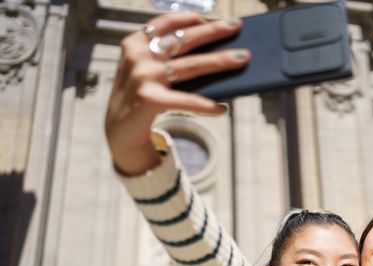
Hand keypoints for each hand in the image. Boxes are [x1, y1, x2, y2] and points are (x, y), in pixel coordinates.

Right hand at [105, 12, 248, 174]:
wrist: (118, 130)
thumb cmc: (142, 95)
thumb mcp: (147, 70)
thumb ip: (168, 58)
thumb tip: (214, 52)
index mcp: (136, 43)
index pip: (166, 22)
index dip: (191, 17)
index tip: (215, 17)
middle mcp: (138, 56)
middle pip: (184, 40)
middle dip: (213, 31)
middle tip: (237, 26)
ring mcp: (143, 77)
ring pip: (191, 65)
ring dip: (220, 61)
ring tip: (242, 58)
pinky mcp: (149, 99)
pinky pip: (186, 100)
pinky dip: (206, 105)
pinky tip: (222, 108)